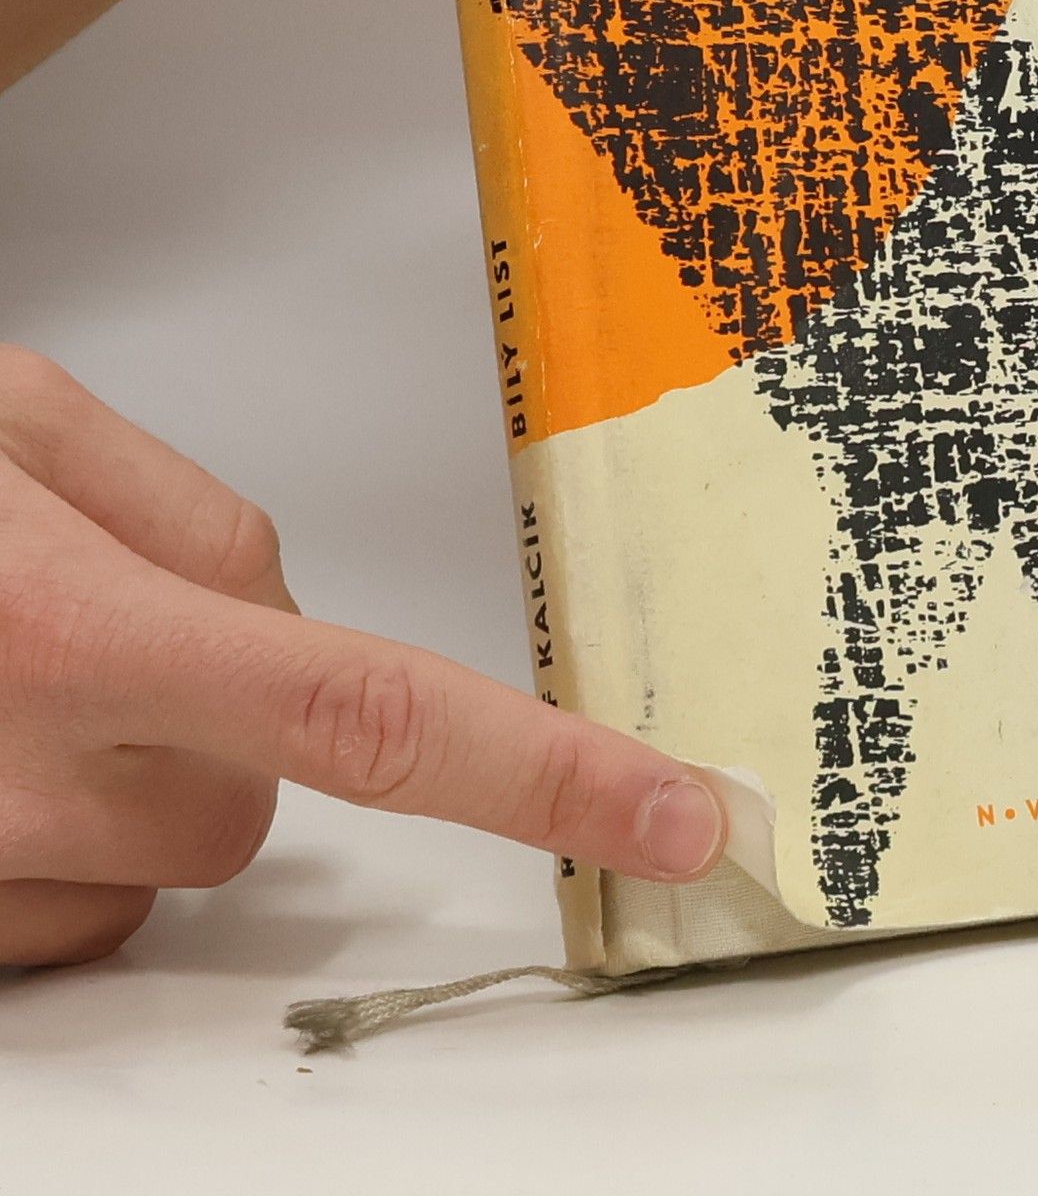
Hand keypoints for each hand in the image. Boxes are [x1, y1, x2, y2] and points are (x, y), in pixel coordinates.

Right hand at [0, 349, 727, 966]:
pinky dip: (34, 837)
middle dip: (229, 725)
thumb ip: (190, 522)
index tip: (678, 823)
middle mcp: (14, 783)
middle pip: (258, 802)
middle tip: (85, 626)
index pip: (382, 719)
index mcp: (69, 629)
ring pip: (147, 866)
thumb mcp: (15, 419)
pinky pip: (45, 910)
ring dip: (115, 781)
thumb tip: (283, 623)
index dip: (550, 777)